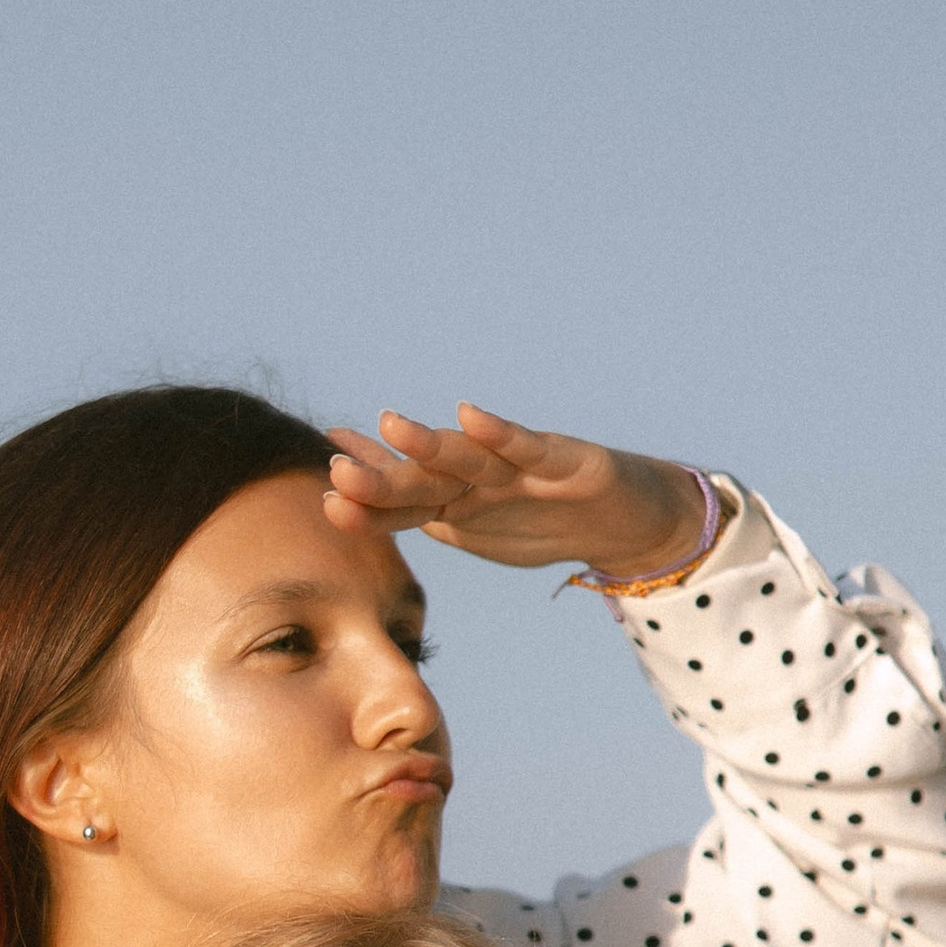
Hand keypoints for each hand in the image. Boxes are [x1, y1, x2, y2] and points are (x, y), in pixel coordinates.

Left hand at [324, 404, 712, 576]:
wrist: (623, 522)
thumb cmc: (542, 521)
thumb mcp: (474, 530)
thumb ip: (422, 515)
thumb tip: (359, 506)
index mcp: (455, 502)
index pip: (400, 503)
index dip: (363, 499)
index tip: (321, 489)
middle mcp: (479, 479)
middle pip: (424, 481)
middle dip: (382, 479)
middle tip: (338, 469)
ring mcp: (517, 467)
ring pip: (467, 458)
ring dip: (429, 444)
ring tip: (392, 426)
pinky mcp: (561, 459)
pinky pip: (525, 446)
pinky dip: (498, 433)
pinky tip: (469, 416)